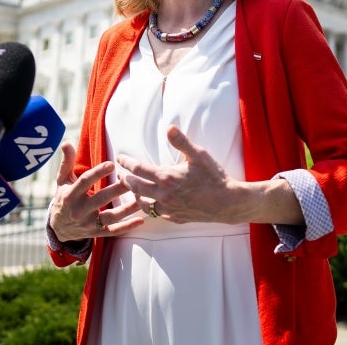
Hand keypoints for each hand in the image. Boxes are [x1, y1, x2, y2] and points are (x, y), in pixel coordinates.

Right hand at [47, 142, 143, 240]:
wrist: (58, 227)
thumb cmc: (63, 197)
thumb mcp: (62, 180)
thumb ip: (67, 162)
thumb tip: (66, 143)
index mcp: (70, 195)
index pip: (85, 182)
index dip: (98, 173)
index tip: (112, 164)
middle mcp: (79, 210)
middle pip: (101, 199)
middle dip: (117, 189)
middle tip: (132, 179)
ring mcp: (88, 224)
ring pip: (110, 217)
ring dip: (127, 209)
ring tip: (141, 199)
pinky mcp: (96, 233)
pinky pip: (113, 232)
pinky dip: (126, 227)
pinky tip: (141, 220)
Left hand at [116, 125, 240, 223]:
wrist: (227, 202)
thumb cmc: (214, 177)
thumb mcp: (199, 155)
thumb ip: (181, 142)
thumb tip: (169, 128)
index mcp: (167, 178)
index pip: (139, 169)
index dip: (127, 162)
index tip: (119, 157)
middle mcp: (163, 195)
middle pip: (136, 187)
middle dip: (125, 179)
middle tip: (120, 174)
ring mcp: (168, 209)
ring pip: (142, 203)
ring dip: (134, 195)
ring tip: (131, 188)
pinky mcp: (174, 218)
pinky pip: (155, 213)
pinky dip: (148, 206)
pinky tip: (149, 203)